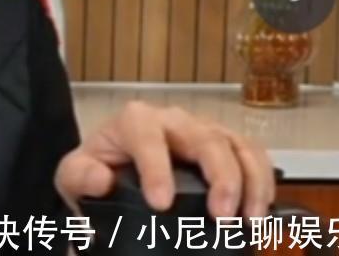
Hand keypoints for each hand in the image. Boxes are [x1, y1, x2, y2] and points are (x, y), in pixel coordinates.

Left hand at [54, 100, 275, 218]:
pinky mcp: (226, 146)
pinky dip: (263, 181)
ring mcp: (203, 131)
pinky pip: (253, 154)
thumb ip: (79, 176)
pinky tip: (260, 211)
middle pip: (206, 138)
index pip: (148, 138)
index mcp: (134, 121)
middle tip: (221, 217)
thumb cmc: (97, 170)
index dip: (157, 169)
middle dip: (220, 177)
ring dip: (251, 181)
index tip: (160, 204)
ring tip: (249, 219)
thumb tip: (100, 180)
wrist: (113, 172)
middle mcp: (173, 120)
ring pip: (237, 144)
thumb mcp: (75, 176)